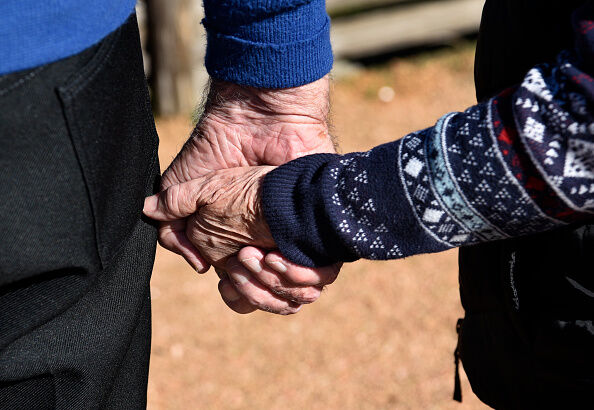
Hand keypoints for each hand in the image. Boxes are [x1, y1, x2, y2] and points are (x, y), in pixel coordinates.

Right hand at [158, 76, 334, 272]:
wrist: (255, 121)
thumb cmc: (217, 150)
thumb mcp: (184, 189)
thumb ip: (174, 228)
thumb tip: (197, 266)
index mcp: (239, 240)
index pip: (242, 288)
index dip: (234, 291)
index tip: (221, 275)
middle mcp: (268, 244)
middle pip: (267, 295)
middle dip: (251, 289)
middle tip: (241, 259)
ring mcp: (295, 239)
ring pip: (294, 291)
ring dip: (271, 285)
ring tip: (255, 255)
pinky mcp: (321, 229)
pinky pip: (321, 274)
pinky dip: (300, 277)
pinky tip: (276, 255)